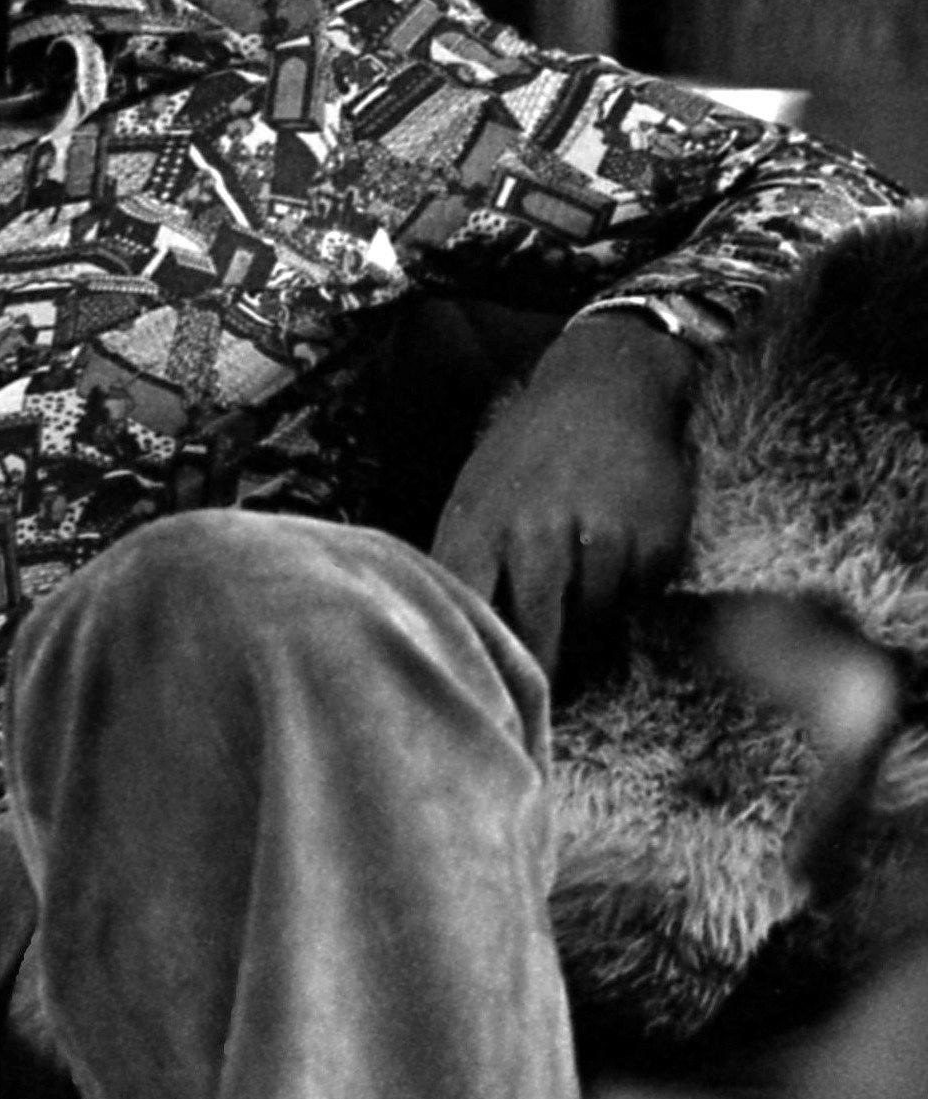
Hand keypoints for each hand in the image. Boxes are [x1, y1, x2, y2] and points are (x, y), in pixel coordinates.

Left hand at [431, 310, 696, 688]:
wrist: (605, 389)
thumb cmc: (524, 456)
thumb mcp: (472, 498)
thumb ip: (460, 564)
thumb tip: (443, 639)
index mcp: (480, 527)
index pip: (469, 616)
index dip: (476, 666)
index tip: (480, 702)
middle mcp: (539, 536)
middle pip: (536, 638)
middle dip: (537, 676)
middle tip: (534, 710)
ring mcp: (602, 542)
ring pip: (592, 630)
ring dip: (583, 643)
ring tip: (576, 634)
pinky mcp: (656, 546)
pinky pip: (637, 606)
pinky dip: (625, 607)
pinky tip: (614, 576)